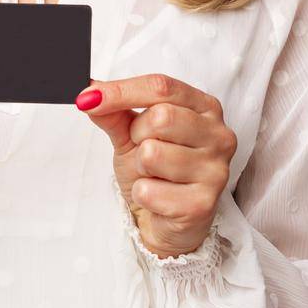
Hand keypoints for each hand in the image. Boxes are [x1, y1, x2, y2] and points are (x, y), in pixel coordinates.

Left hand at [76, 73, 236, 257]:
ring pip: (152, 154)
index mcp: (205, 107)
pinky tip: (159, 197)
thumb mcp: (132, 134)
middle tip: (142, 149)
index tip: (89, 99)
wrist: (164, 220)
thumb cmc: (154, 171)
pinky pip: (149, 191)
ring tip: (153, 175)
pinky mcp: (203, 204)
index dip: (121, 91)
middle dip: (137, 134)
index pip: (161, 87)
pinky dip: (142, 194)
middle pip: (161, 116)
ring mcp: (215, 170)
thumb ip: (114, 111)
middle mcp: (219, 135)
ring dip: (139, 167)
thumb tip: (90, 92)